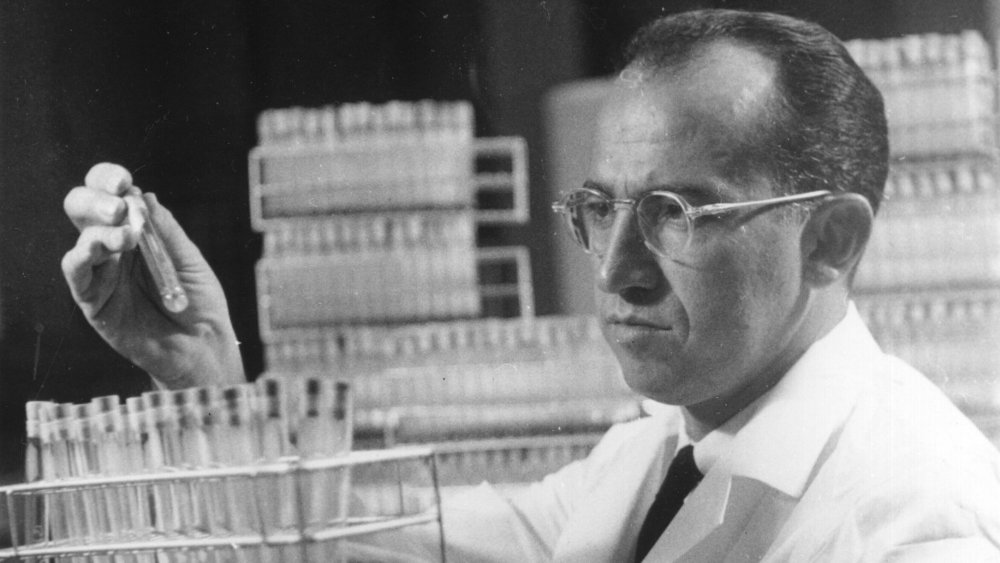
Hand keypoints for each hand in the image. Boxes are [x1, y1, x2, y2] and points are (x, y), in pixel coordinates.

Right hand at [62, 163, 245, 388]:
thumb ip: (167, 232)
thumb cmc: (200, 303)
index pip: (112, 195)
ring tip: (129, 237)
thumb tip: (146, 196)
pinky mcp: (93, 299)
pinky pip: (75, 272)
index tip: (123, 181)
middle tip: (119, 205)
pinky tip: (101, 251)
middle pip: (85, 208)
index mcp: (139, 231)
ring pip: (82, 238)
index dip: (108, 180)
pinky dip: (82, 256)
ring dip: (100, 230)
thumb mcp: (190, 261)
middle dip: (96, 198)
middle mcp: (115, 247)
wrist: (203, 346)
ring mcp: (101, 272)